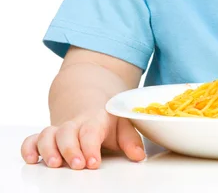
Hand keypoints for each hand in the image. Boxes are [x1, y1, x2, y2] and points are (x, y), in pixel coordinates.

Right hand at [20, 109, 144, 169]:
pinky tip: (32, 159)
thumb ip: (131, 140)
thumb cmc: (106, 120)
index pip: (91, 131)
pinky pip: (32, 139)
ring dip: (48, 149)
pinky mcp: (46, 135)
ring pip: (47, 134)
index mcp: (94, 119)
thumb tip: (139, 156)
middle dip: (70, 149)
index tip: (94, 163)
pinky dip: (28, 147)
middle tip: (77, 165)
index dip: (91, 147)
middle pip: (67, 133)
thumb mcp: (122, 125)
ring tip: (54, 164)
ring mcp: (58, 129)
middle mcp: (74, 123)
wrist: (88, 101)